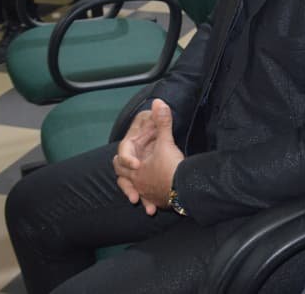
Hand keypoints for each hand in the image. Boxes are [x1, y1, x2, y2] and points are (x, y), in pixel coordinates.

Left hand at [114, 99, 183, 215]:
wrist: (184, 189)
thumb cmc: (171, 166)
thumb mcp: (166, 141)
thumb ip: (162, 122)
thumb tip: (158, 102)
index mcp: (135, 169)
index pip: (120, 163)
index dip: (124, 158)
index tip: (134, 157)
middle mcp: (138, 183)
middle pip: (124, 180)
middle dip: (126, 175)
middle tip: (132, 169)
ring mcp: (148, 194)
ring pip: (137, 192)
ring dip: (138, 191)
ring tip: (142, 191)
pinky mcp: (159, 202)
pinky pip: (151, 201)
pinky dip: (151, 199)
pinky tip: (157, 198)